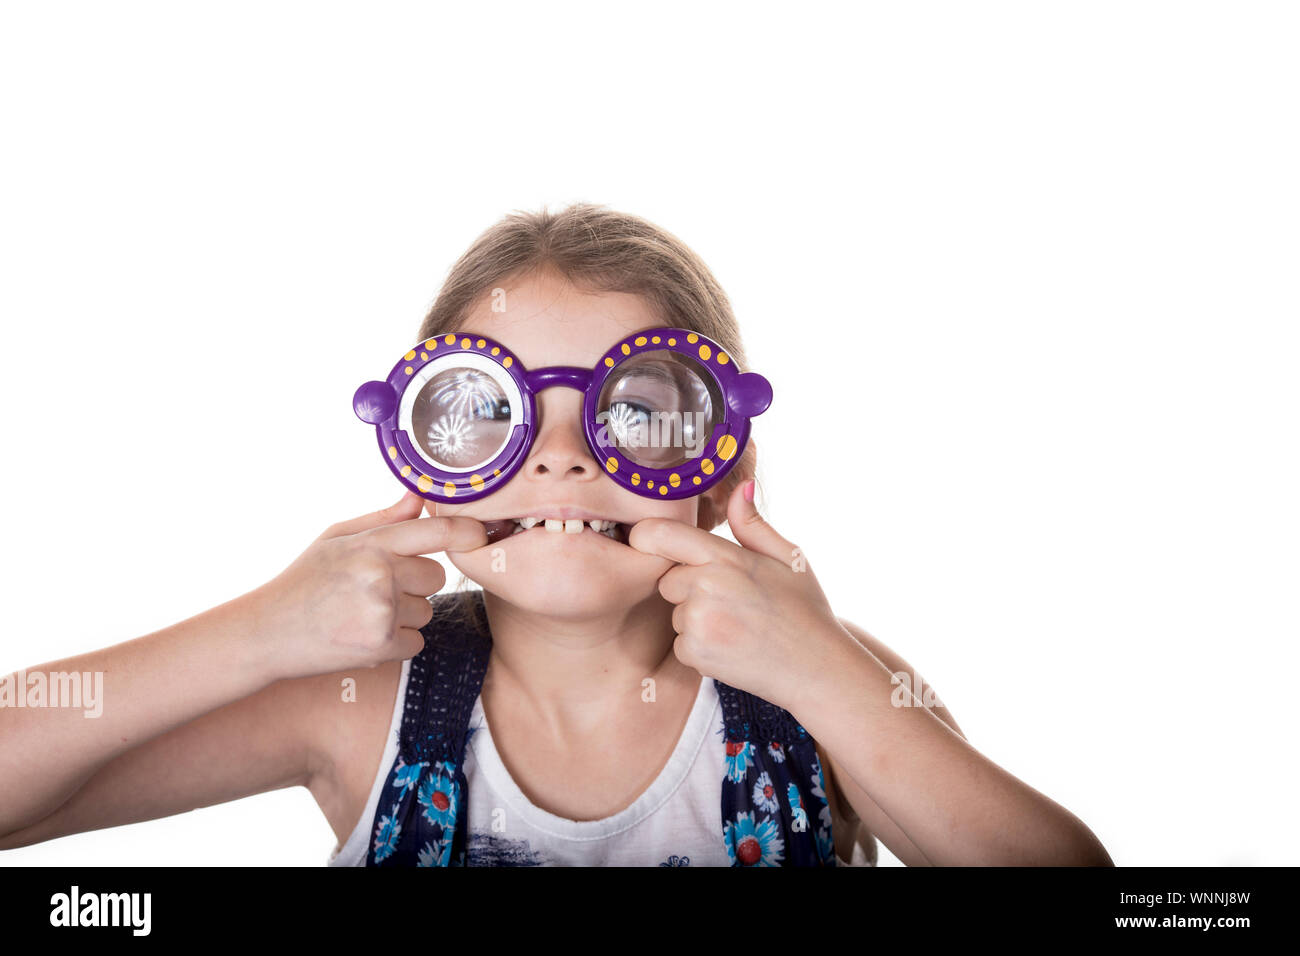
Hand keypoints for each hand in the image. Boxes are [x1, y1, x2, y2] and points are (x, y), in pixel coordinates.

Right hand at [248, 490, 487, 681]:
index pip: (436, 532)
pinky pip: (416, 640)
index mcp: (371, 544)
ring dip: (404, 614)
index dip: (466, 531)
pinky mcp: (381, 645)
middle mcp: (380, 575)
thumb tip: (420, 497)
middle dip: (415, 583)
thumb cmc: (304, 581)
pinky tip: (363, 633)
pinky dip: (397, 641)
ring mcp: (382, 612)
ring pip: (427, 610)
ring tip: (362, 612)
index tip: (480, 534)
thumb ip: (384, 520)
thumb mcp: (336, 538)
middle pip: (436, 576)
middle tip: (375, 588)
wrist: (267, 632)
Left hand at [627, 479, 853, 712]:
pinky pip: (680, 643)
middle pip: (668, 578)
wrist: (817, 668)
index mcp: (726, 557)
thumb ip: (753, 524)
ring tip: (736, 625)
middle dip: (689, 586)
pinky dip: (699, 647)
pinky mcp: (694, 653)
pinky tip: (732, 646)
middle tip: (730, 599)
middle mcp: (705, 587)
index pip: (659, 535)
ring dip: (695, 618)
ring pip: (675, 612)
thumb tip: (741, 485)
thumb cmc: (805, 609)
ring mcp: (698, 622)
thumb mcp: (787, 558)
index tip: (654, 544)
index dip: (647, 537)